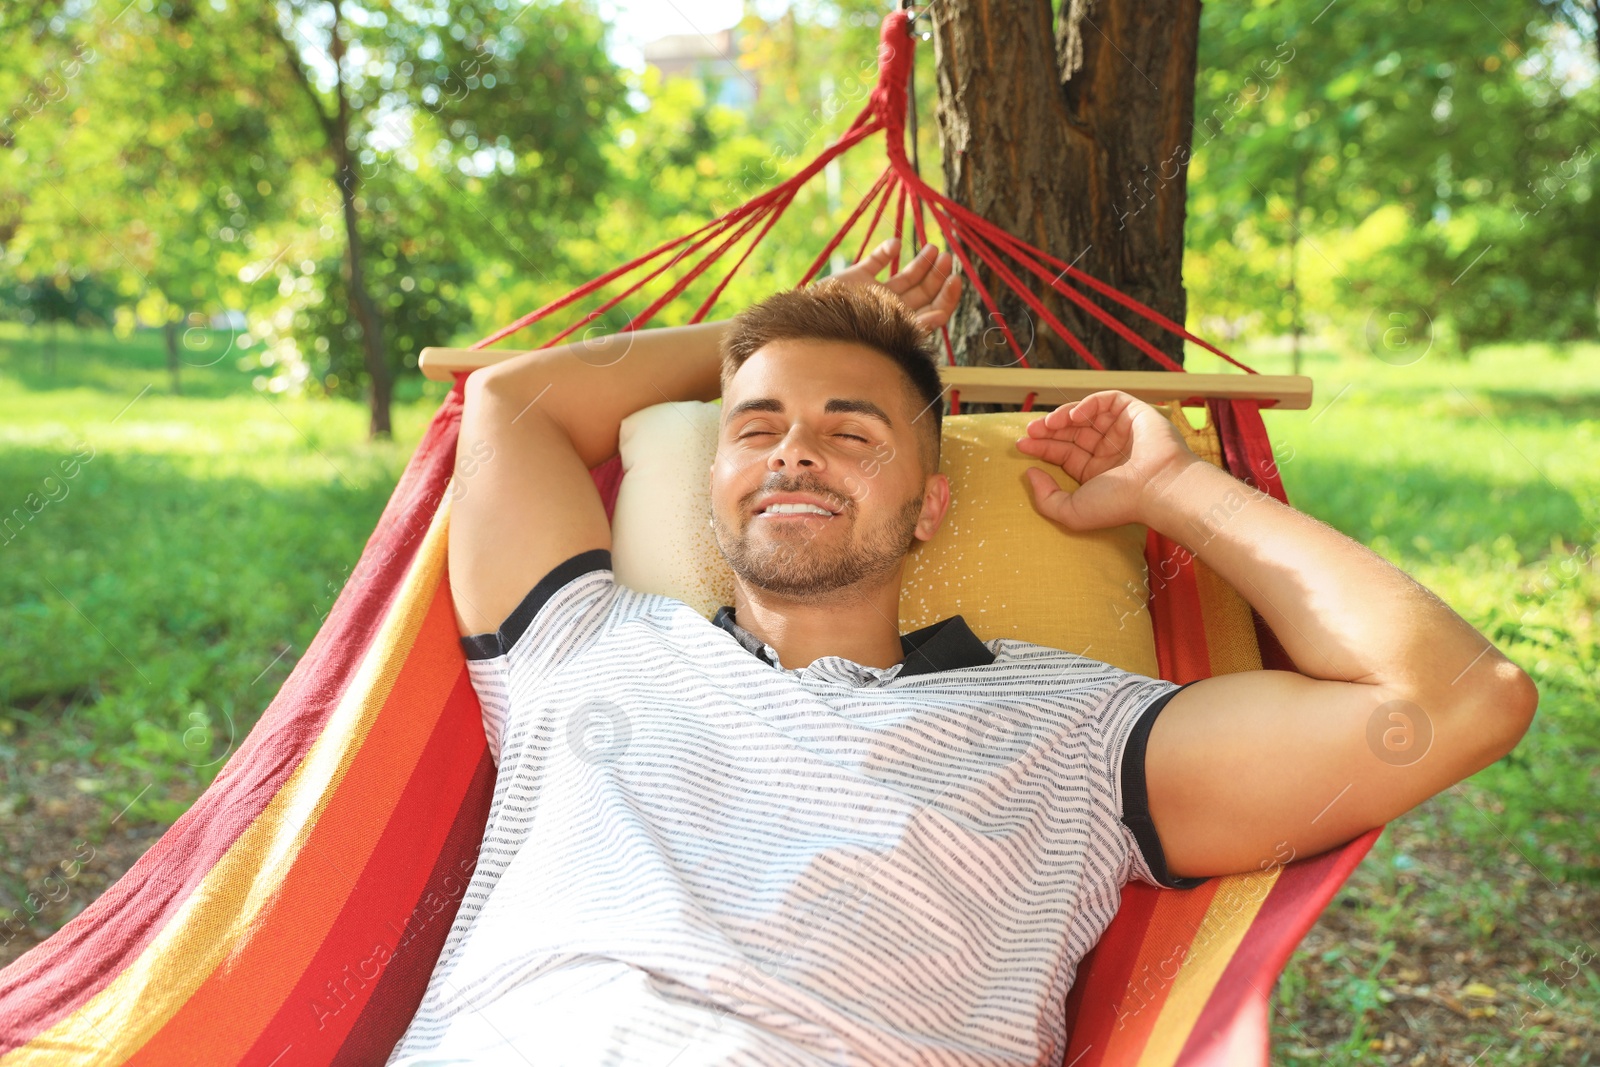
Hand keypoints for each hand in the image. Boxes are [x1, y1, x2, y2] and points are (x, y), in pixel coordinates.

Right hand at [827, 237, 960, 332]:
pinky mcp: (856, 278)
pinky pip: (876, 261)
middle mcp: (891, 309)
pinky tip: (895, 245)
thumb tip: (942, 317)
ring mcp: (874, 293)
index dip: (947, 296)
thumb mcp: (886, 330)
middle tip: (945, 257)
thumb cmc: (846, 334)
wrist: (807, 323)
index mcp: (901, 325)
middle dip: (938, 275)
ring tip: (932, 247)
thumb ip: (915, 326)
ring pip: (906, 276)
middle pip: (924, 292)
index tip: (954, 278)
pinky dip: (887, 250)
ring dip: (921, 262)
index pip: (933, 311)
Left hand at [1014, 390, 1198, 529]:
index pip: (1064, 454)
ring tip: (1047, 424)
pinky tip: (1074, 416)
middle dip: (1048, 430)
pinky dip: (1088, 404)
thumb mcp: (1071, 511)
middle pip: (1072, 433)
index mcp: (1098, 472)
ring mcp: (1123, 431)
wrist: (1158, 487)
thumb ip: (1045, 498)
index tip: (1021, 444)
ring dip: (1064, 416)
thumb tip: (1030, 473)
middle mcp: (1110, 451)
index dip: (1042, 447)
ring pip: (1087, 415)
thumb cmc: (1118, 503)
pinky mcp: (1135, 413)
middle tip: (1029, 430)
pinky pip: (1108, 400)